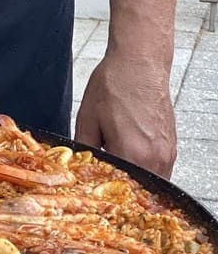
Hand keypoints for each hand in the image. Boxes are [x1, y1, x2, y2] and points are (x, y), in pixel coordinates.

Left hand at [74, 51, 175, 176]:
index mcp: (133, 153)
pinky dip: (145, 168)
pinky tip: (129, 155)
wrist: (139, 63)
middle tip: (104, 178)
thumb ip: (85, 149)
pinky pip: (159, 169)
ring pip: (150, 181)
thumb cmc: (114, 85)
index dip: (103, 187)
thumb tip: (82, 166)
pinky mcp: (172, 146)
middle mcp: (156, 158)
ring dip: (134, 178)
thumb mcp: (87, 118)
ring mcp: (167, 153)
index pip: (118, 187)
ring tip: (116, 165)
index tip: (93, 183)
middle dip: (120, 186)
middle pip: (137, 189)